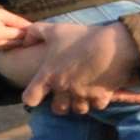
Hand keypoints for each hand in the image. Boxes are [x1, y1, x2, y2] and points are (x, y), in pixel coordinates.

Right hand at [0, 7, 34, 50]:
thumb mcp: (2, 13)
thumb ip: (16, 20)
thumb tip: (31, 26)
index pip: (20, 36)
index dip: (29, 33)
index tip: (36, 30)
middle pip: (15, 44)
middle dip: (24, 40)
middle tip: (33, 35)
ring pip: (8, 47)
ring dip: (16, 43)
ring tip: (24, 37)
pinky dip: (6, 45)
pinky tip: (12, 40)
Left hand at [21, 20, 139, 114]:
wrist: (115, 45)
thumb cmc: (84, 37)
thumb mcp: (56, 30)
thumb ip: (35, 32)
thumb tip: (24, 40)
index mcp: (49, 75)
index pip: (30, 98)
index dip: (32, 97)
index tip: (39, 92)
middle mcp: (63, 89)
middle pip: (57, 109)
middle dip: (61, 103)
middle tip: (67, 92)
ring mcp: (82, 95)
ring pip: (78, 110)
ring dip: (80, 102)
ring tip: (85, 91)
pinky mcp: (100, 97)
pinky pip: (97, 106)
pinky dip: (99, 99)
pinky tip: (101, 88)